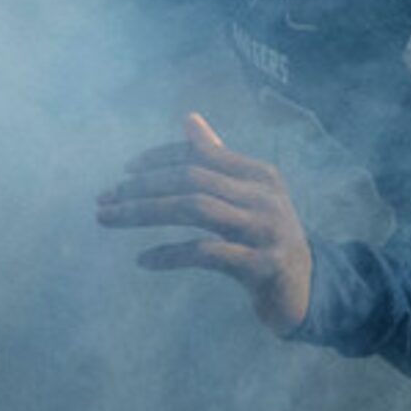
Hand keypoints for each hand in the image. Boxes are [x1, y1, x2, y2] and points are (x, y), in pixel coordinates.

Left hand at [96, 113, 312, 332]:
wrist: (307, 292)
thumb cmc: (267, 240)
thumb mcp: (248, 197)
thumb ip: (218, 160)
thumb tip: (189, 118)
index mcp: (259, 175)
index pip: (201, 155)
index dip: (160, 158)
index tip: (125, 171)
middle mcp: (264, 196)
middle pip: (192, 178)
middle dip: (142, 186)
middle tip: (104, 197)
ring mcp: (265, 230)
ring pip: (195, 209)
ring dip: (145, 213)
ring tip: (108, 219)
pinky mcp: (261, 265)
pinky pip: (206, 252)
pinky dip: (170, 254)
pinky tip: (143, 260)